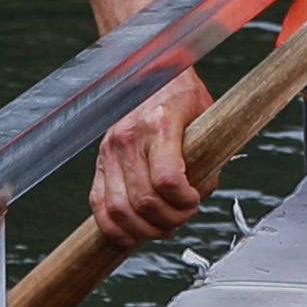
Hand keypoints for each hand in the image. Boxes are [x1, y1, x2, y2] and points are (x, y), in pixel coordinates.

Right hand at [90, 74, 211, 243]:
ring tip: (163, 226)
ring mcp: (110, 151)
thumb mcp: (207, 118)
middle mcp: (130, 137)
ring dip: (145, 229)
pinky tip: (134, 232)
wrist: (152, 73)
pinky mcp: (100, 163)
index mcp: (160, 123)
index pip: (167, 179)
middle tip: (183, 216)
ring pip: (119, 209)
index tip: (194, 200)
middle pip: (144, 200)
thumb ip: (207, 160)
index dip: (185, 201)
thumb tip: (197, 197)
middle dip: (169, 219)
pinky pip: (99, 206)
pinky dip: (116, 228)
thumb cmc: (182, 96)